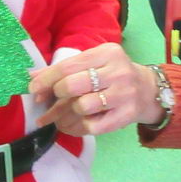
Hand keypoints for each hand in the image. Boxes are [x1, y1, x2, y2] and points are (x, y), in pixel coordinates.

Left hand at [31, 43, 163, 135]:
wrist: (148, 90)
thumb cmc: (112, 74)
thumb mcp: (93, 64)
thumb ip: (64, 69)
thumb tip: (32, 77)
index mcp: (107, 53)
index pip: (68, 65)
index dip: (47, 79)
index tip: (33, 89)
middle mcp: (117, 71)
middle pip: (73, 85)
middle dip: (57, 95)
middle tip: (51, 102)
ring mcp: (124, 94)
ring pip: (82, 107)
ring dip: (66, 114)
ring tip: (60, 117)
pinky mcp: (127, 115)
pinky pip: (92, 126)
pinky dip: (77, 128)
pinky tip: (72, 126)